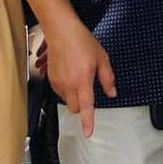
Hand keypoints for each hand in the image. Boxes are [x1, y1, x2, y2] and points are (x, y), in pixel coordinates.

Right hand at [44, 15, 115, 137]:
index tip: (88, 132)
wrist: (61, 30)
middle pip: (75, 108)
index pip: (87, 107)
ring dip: (74, 97)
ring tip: (79, 79)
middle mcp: (68, 84)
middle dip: (83, 106)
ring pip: (66, 101)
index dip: (88, 122)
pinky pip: (59, 92)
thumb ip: (107, 78)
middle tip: (89, 91)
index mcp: (83, 80)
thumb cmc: (82, 41)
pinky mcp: (50, 78)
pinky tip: (70, 76)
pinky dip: (66, 90)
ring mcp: (57, 82)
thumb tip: (112, 93)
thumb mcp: (102, 58)